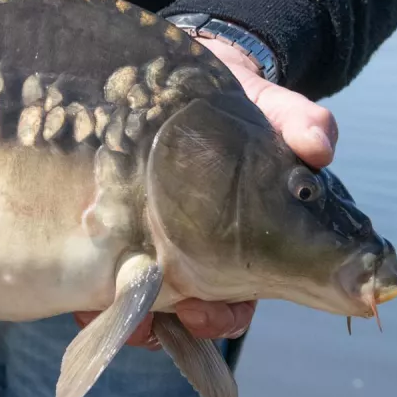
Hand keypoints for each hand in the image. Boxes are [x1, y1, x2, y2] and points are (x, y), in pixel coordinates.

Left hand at [75, 35, 339, 345]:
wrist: (187, 73)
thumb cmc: (234, 101)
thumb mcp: (269, 107)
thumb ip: (297, 123)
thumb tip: (319, 147)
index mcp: (238, 239)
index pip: (237, 297)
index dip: (222, 315)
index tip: (202, 311)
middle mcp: (195, 250)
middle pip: (184, 310)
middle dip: (166, 324)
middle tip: (143, 313)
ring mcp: (151, 241)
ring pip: (139, 301)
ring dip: (124, 313)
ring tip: (102, 306)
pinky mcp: (113, 227)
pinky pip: (97, 274)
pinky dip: (88, 291)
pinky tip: (77, 287)